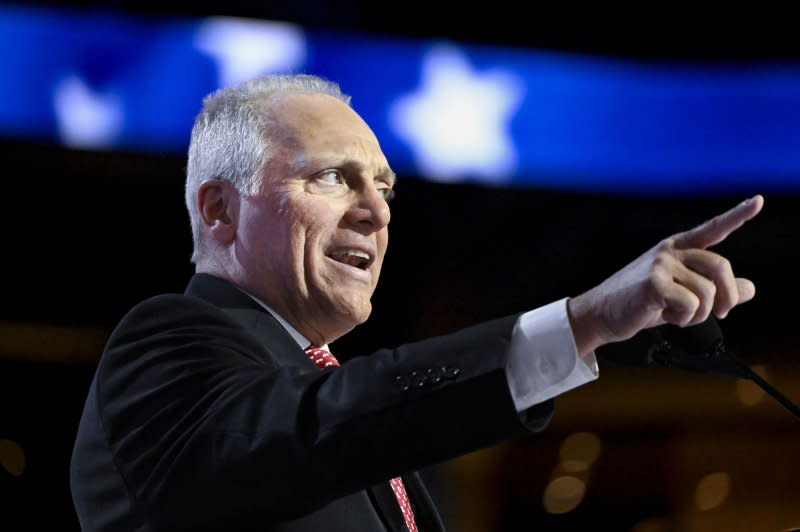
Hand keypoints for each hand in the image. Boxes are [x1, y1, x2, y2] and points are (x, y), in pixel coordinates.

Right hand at [567, 195, 763, 355]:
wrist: (601, 315)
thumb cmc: (641, 304)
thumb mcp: (682, 296)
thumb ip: (716, 290)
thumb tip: (750, 288)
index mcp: (678, 248)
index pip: (712, 230)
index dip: (737, 216)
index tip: (758, 200)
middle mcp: (670, 251)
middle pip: (720, 266)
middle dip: (727, 296)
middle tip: (721, 314)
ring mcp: (661, 264)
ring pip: (707, 293)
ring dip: (697, 315)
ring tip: (674, 314)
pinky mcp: (653, 282)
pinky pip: (690, 304)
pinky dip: (682, 318)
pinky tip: (662, 314)